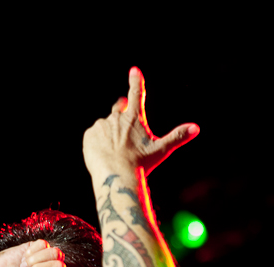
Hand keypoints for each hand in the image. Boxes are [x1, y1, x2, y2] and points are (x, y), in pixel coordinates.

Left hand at [83, 66, 199, 181]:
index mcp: (134, 117)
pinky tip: (102, 155)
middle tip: (122, 120)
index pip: (137, 93)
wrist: (116, 175)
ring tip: (114, 152)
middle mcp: (116, 117)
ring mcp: (102, 125)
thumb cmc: (140, 163)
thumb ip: (177, 137)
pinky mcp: (89, 135)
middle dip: (121, 111)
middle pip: (118, 108)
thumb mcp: (161, 150)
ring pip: (105, 127)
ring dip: (109, 135)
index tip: (134, 70)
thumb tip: (196, 128)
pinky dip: (97, 144)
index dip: (136, 80)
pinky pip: (93, 137)